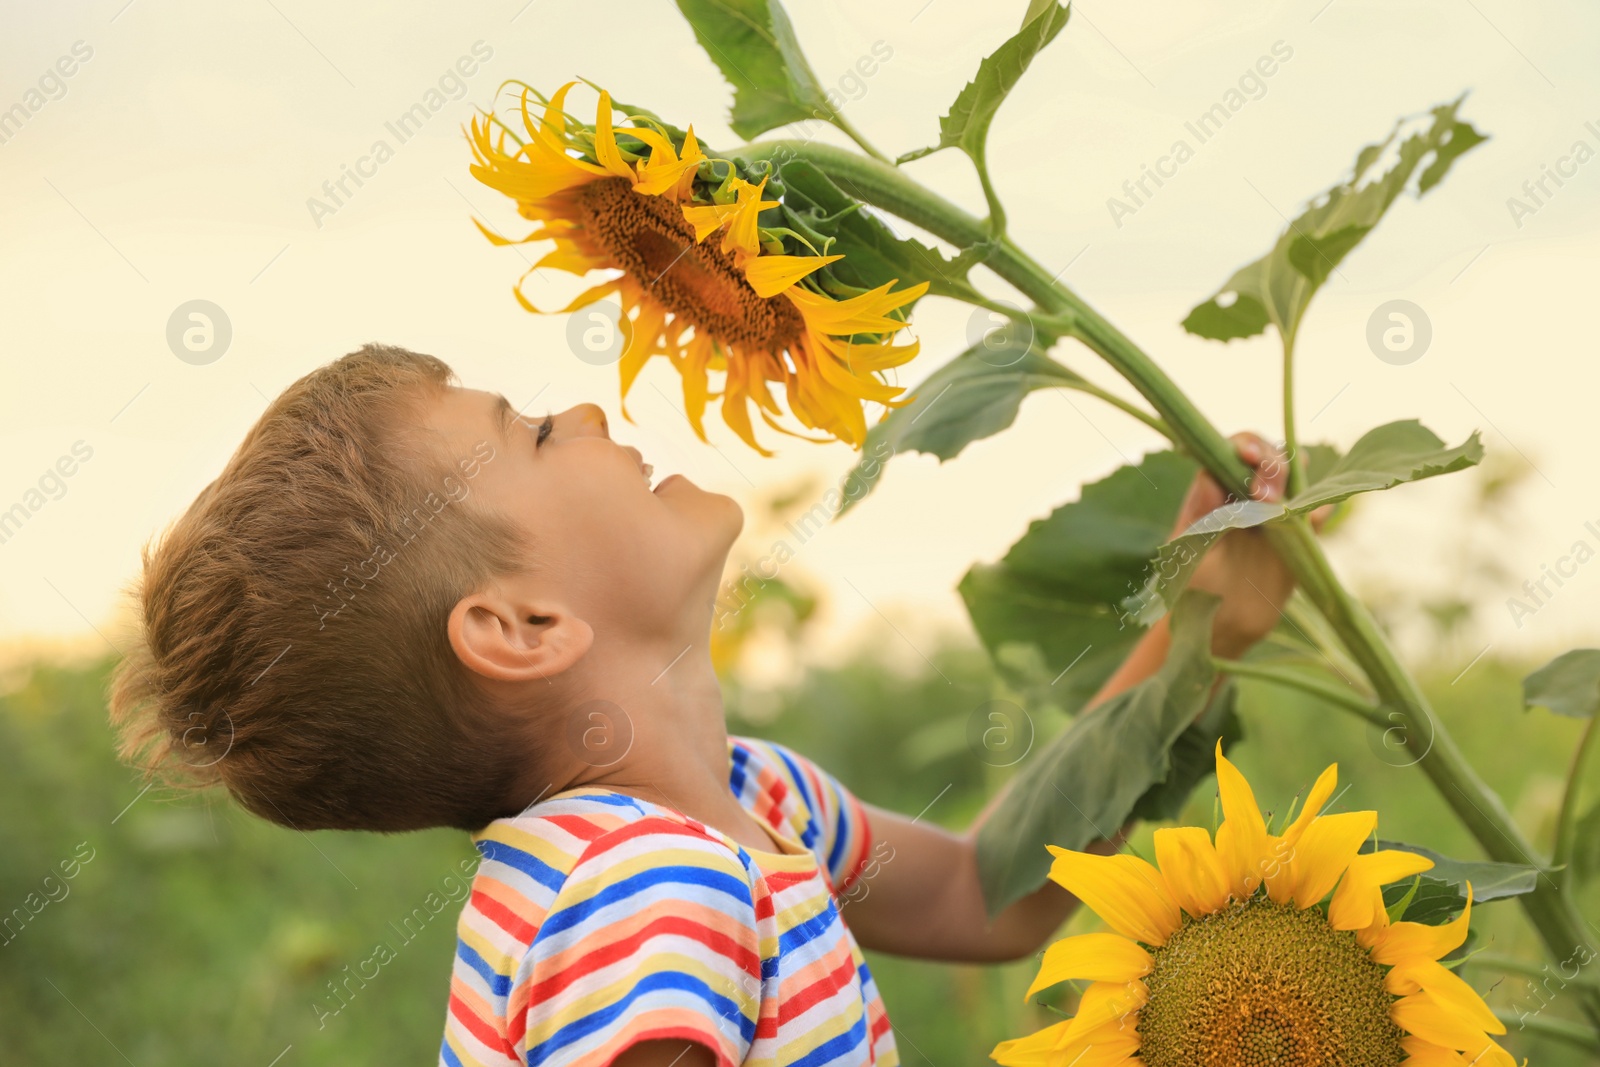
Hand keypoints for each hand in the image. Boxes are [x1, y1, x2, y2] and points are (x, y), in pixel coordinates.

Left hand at [1171, 433, 1320, 658]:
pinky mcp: (1295, 540)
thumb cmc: (1190, 587)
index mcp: (1215, 491)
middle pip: (1269, 460)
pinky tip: (1319, 512)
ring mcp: (1273, 516)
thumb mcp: (1184, 553)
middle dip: (1271, 465)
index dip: (1245, 445)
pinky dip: (1319, 510)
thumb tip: (1209, 478)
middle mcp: (1246, 496)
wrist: (1216, 626)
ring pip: (1295, 483)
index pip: (1233, 452)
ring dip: (1296, 482)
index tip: (1247, 457)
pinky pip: (1313, 518)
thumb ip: (1196, 518)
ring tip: (1283, 503)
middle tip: (1262, 495)